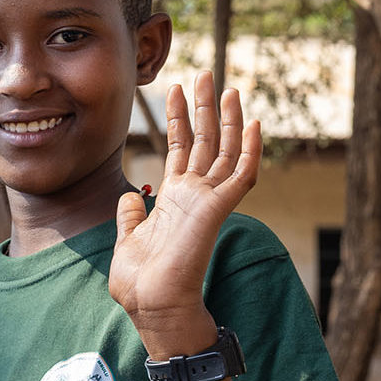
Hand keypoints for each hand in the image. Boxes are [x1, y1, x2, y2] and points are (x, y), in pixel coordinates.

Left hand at [108, 72, 260, 354]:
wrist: (152, 307)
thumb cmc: (140, 284)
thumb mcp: (127, 240)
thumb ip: (131, 216)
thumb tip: (131, 195)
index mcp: (174, 200)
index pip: (180, 149)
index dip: (179, 119)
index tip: (175, 90)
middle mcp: (194, 196)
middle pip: (205, 142)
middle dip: (205, 107)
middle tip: (207, 73)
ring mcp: (207, 202)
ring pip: (224, 151)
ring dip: (228, 119)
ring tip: (228, 87)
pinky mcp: (216, 210)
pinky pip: (240, 175)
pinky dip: (249, 150)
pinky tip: (253, 123)